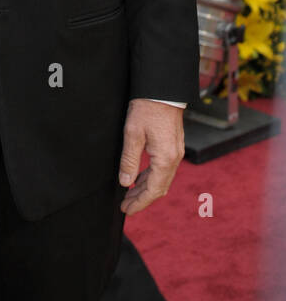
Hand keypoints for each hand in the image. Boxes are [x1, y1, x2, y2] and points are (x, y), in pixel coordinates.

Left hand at [118, 99, 184, 215]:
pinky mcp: (173, 146)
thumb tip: (125, 182)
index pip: (152, 190)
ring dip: (146, 189)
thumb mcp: (132, 134)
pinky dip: (151, 178)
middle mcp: (174, 159)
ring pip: (162, 180)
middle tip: (126, 206)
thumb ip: (129, 161)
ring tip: (130, 195)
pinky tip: (140, 179)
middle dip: (142, 199)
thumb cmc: (147, 108)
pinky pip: (163, 169)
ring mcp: (175, 152)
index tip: (126, 210)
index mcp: (165, 159)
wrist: (163, 90)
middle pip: (159, 188)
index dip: (139, 203)